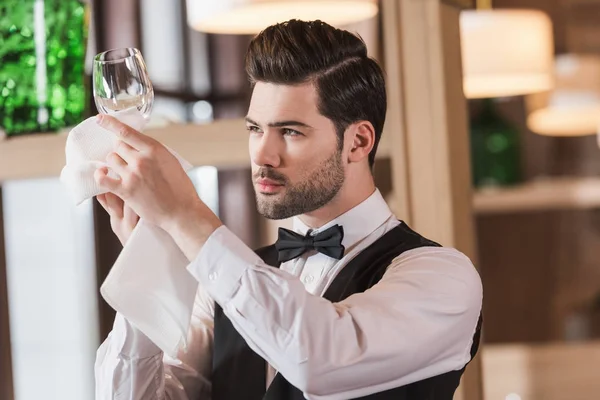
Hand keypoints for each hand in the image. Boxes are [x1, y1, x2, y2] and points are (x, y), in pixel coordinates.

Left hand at [93, 115, 221, 252]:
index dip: (110, 123)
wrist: (182, 211)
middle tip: (127, 160)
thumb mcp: (171, 162)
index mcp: (154, 149)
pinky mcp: (126, 191)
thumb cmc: (180, 188)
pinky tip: (102, 175)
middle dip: (121, 150)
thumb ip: (153, 152)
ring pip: (111, 159)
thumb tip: (137, 145)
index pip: (126, 131)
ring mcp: (132, 175)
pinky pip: (103, 179)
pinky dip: (100, 176)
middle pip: (118, 145)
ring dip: (114, 163)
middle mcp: (142, 159)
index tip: (100, 119)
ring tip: (123, 171)